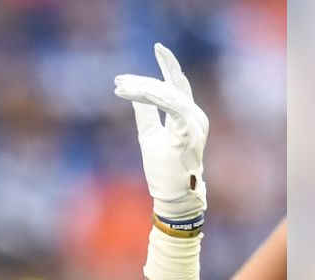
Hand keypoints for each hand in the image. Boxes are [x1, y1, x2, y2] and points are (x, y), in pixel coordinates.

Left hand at [114, 44, 207, 220]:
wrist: (173, 195)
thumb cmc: (163, 168)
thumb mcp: (149, 135)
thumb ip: (145, 113)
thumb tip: (135, 95)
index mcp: (187, 115)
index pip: (177, 84)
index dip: (166, 65)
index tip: (153, 50)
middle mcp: (195, 115)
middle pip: (170, 86)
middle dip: (143, 80)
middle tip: (119, 79)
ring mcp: (194, 124)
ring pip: (169, 94)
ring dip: (143, 89)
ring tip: (121, 88)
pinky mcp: (188, 133)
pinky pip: (172, 107)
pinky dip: (154, 98)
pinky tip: (137, 94)